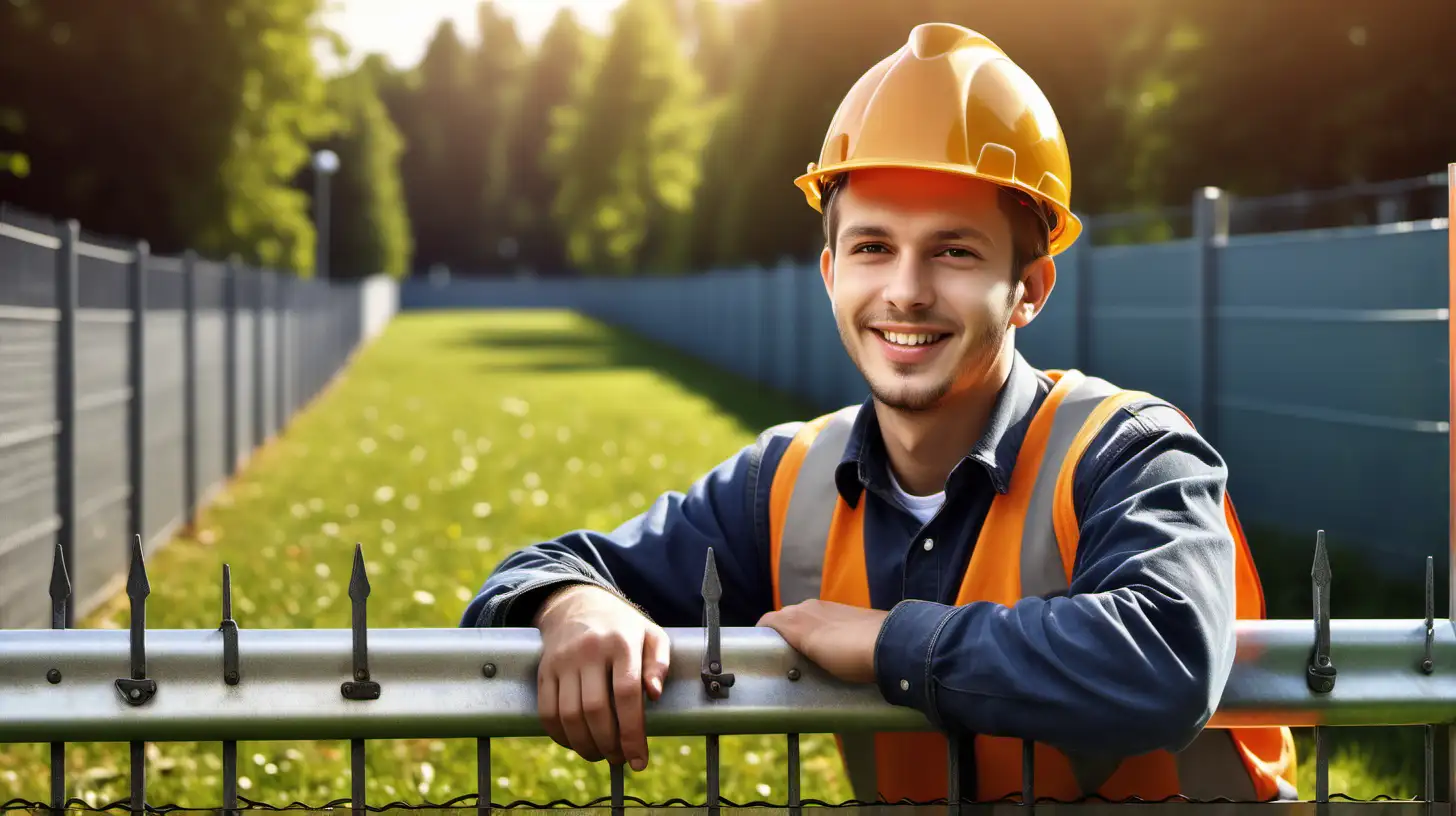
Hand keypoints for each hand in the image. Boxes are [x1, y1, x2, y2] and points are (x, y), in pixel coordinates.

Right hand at [533, 583, 669, 770]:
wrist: (578, 604)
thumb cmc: (622, 628)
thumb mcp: (651, 635)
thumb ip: (660, 662)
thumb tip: (654, 694)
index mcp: (621, 643)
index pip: (626, 694)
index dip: (632, 732)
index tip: (639, 760)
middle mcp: (590, 650)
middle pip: (596, 709)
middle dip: (609, 744)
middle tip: (619, 759)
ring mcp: (563, 660)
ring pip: (569, 714)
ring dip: (585, 744)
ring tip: (599, 754)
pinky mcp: (545, 670)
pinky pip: (547, 711)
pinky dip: (560, 735)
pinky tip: (576, 742)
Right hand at [757, 599, 888, 684]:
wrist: (889, 643)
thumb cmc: (846, 653)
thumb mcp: (812, 651)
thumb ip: (791, 640)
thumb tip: (779, 641)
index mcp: (797, 615)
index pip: (768, 621)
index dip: (762, 635)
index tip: (762, 652)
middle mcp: (809, 606)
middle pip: (786, 618)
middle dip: (782, 635)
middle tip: (785, 658)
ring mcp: (829, 607)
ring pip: (806, 619)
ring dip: (802, 633)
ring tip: (807, 655)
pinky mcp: (847, 612)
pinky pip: (823, 621)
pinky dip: (819, 632)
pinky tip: (830, 647)